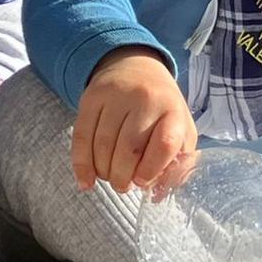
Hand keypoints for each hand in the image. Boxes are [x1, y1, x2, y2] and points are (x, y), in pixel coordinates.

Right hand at [72, 46, 196, 193]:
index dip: (151, 170)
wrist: (135, 65)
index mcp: (173, 110)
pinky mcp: (91, 97)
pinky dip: (81, 164)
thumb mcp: (181, 129)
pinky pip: (81, 136)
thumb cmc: (161, 107)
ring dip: (103, 172)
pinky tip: (86, 181)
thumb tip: (157, 196)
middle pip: (128, 149)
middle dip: (122, 177)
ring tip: (109, 178)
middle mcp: (145, 99)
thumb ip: (177, 163)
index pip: (164, 145)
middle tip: (123, 187)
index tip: (142, 182)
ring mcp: (116, 96)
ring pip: (102, 145)